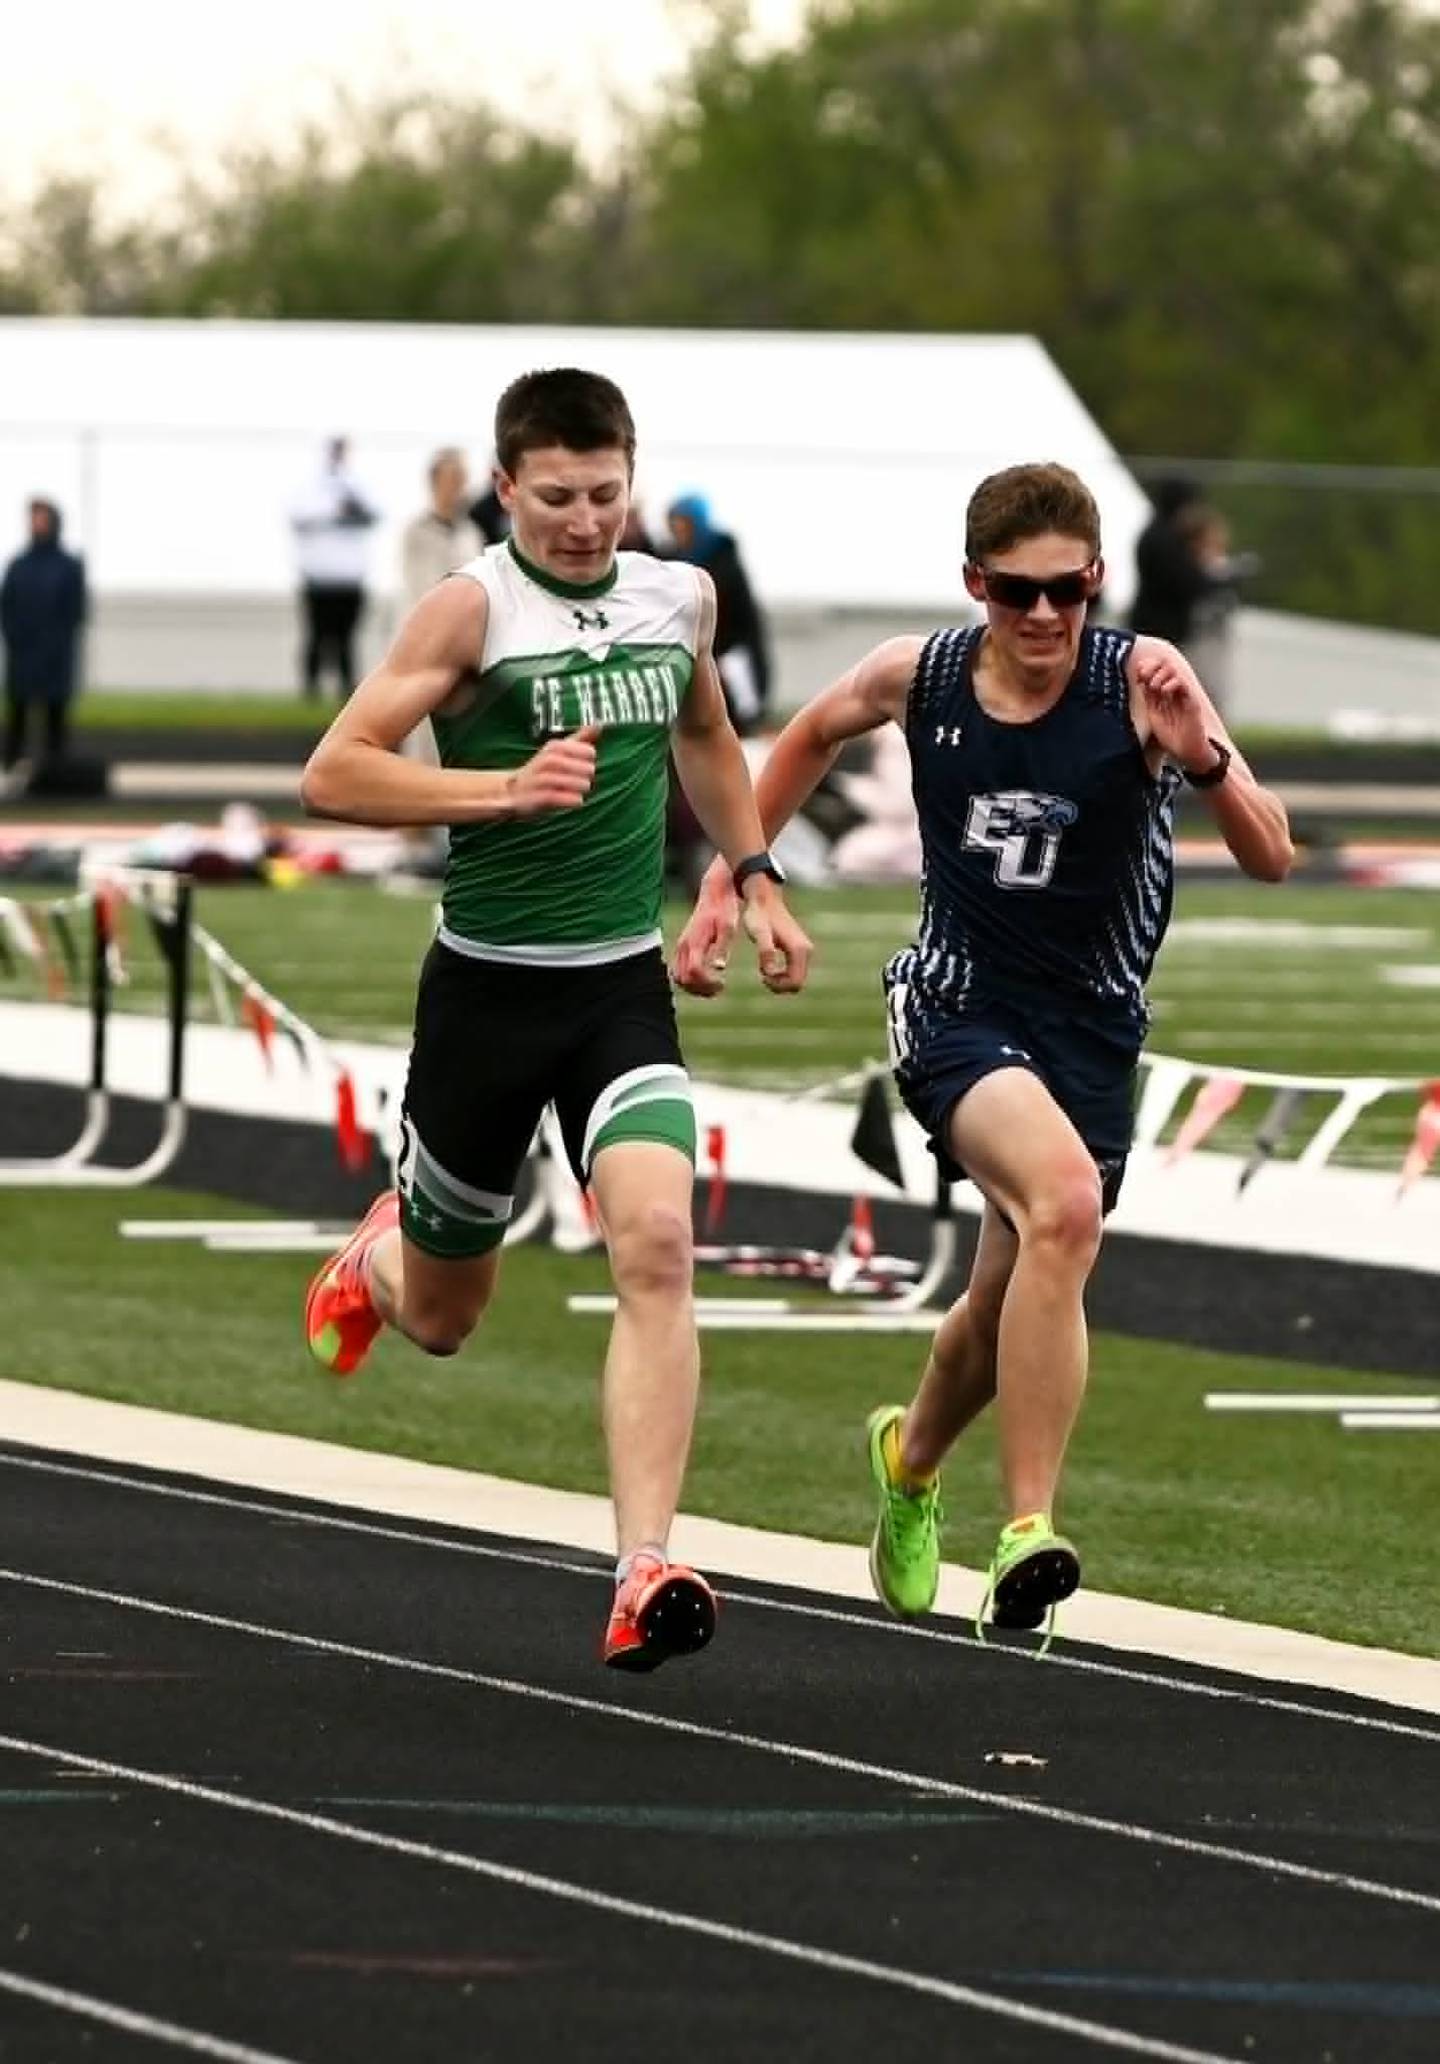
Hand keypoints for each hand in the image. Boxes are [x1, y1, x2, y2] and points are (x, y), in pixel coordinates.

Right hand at [508, 725, 599, 817]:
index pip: (589, 752)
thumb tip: (598, 724)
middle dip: (587, 778)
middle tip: (577, 781)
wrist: (514, 791)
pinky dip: (574, 801)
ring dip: (581, 790)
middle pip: (588, 769)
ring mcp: (543, 778)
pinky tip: (573, 801)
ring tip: (575, 791)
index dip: (589, 762)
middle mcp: (548, 760)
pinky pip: (568, 798)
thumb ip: (580, 739)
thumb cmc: (542, 771)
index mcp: (555, 747)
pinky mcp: (539, 797)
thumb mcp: (559, 751)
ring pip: (580, 784)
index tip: (581, 766)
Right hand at [671, 861, 738, 996]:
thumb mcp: (728, 927)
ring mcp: (680, 947)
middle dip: (701, 989)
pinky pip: (677, 972)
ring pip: (678, 978)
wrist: (714, 893)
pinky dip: (689, 981)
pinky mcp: (681, 947)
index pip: (694, 972)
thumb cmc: (724, 909)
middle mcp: (684, 946)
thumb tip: (719, 968)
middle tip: (719, 987)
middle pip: (684, 979)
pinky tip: (705, 978)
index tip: (722, 983)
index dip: (708, 983)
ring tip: (713, 985)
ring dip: (694, 987)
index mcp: (696, 942)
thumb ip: (722, 948)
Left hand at [739, 879, 811, 994]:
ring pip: (796, 979)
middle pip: (797, 984)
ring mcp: (805, 950)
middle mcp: (806, 951)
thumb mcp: (759, 933)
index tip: (762, 975)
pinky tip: (767, 965)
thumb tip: (769, 972)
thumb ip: (765, 952)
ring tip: (763, 970)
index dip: (778, 986)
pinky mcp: (799, 950)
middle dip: (779, 985)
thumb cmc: (759, 915)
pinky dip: (781, 974)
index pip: (795, 983)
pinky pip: (794, 972)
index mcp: (799, 950)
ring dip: (780, 980)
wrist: (763, 898)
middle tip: (762, 975)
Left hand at [1133, 641, 1212, 769]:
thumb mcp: (1154, 715)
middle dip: (1153, 667)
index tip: (1139, 672)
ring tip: (1154, 686)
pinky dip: (1172, 683)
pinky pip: (1183, 684)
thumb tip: (1140, 680)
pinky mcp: (1192, 701)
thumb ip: (1149, 699)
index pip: (1157, 671)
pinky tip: (1163, 691)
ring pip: (1174, 671)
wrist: (1187, 751)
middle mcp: (1174, 691)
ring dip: (1161, 674)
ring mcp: (1183, 695)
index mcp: (1163, 693)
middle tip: (1144, 675)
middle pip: (1165, 666)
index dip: (1148, 667)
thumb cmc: (1171, 737)